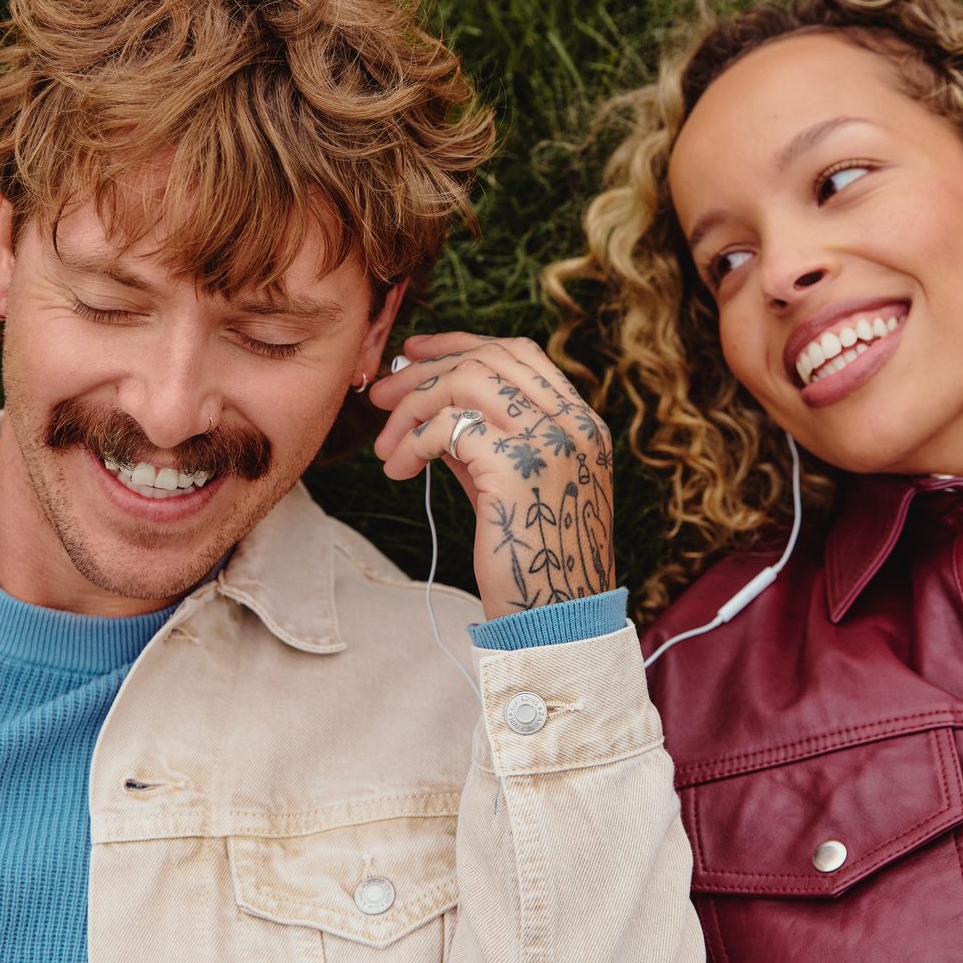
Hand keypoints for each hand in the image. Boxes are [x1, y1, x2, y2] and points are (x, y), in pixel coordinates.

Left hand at [369, 331, 615, 620]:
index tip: (414, 353)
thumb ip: (483, 439)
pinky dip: (413, 443)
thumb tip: (426, 402)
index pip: (520, 353)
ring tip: (387, 444)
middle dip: (424, 371)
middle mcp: (574, 426)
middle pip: (487, 361)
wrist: (553, 619)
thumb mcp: (509, 485)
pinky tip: (399, 470)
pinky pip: (448, 429)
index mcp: (581, 424)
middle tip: (381, 395)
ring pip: (465, 384)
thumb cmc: (529, 558)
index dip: (460, 344)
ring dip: (413, 408)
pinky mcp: (516, 469)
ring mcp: (551, 444)